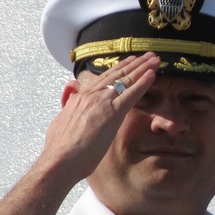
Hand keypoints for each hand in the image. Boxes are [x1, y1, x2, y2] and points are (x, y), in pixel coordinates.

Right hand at [40, 52, 159, 182]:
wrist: (59, 159)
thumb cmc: (60, 148)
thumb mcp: (61, 122)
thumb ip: (69, 109)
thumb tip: (70, 103)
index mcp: (80, 97)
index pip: (103, 79)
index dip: (118, 69)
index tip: (129, 61)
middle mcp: (91, 95)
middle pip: (117, 74)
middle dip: (134, 64)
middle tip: (147, 55)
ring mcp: (102, 102)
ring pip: (126, 79)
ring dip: (142, 67)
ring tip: (155, 59)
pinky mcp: (112, 113)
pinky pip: (131, 93)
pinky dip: (143, 82)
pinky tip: (153, 74)